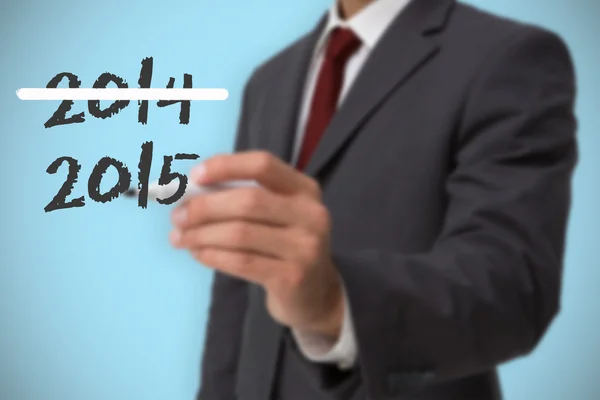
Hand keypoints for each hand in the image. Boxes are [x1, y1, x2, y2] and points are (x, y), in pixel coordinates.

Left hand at [169, 151, 343, 337]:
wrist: (316, 293)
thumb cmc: (285, 246)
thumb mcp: (277, 216)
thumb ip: (243, 199)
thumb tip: (190, 194)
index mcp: (305, 190)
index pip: (263, 165)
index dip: (226, 166)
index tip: (195, 176)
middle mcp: (311, 214)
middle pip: (248, 201)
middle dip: (205, 207)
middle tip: (177, 216)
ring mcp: (305, 247)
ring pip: (240, 233)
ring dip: (202, 234)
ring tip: (181, 238)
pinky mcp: (292, 277)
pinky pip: (242, 262)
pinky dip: (213, 256)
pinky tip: (199, 253)